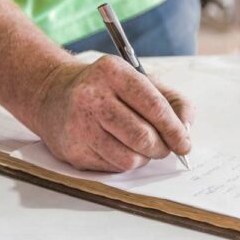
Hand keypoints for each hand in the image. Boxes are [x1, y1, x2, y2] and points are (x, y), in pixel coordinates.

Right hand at [31, 56, 193, 171]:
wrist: (53, 95)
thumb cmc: (106, 89)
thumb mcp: (139, 80)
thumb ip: (171, 101)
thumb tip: (187, 129)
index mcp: (113, 72)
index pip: (154, 106)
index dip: (175, 130)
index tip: (185, 143)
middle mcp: (92, 96)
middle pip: (143, 137)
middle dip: (162, 148)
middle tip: (164, 148)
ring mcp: (79, 125)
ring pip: (129, 159)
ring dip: (143, 158)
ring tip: (139, 146)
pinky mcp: (72, 150)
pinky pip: (112, 168)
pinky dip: (123, 162)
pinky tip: (116, 147)